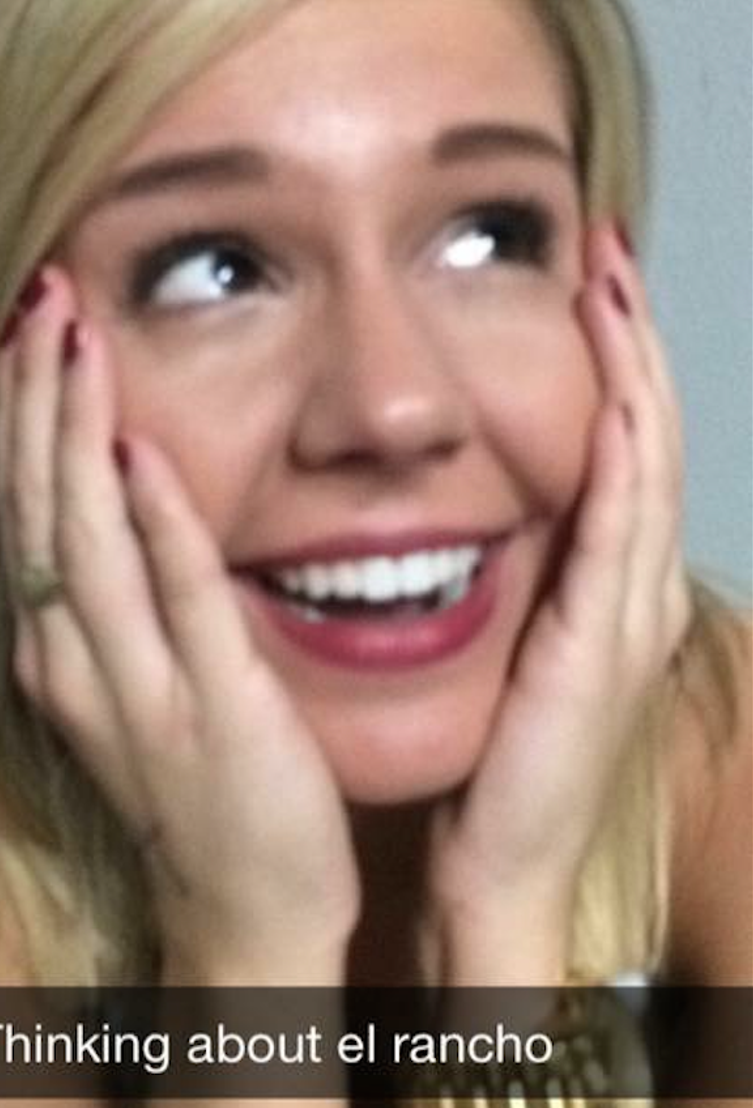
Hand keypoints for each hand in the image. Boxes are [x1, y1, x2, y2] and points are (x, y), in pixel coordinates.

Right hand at [0, 265, 358, 983]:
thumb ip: (127, 600)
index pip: (26, 510)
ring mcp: (139, 687)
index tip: (29, 328)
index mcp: (63, 652)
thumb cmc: (206, 793)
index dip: (20, 415)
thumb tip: (125, 491)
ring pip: (81, 539)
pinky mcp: (213, 708)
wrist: (249, 915)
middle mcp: (78, 662)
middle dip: (34, 396)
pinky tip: (142, 452)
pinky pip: (177, 601)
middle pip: (37, 507)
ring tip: (71, 336)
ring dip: (72, 431)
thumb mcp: (141, 687)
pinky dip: (154, 523)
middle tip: (41, 297)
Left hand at [426, 223, 690, 952]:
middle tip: (607, 248)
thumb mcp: (504, 643)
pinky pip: (625, 527)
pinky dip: (626, 453)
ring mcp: (633, 613)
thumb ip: (505, 573)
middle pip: (650, 432)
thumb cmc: (491, 759)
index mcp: (608, 583)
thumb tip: (456, 503)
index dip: (613, 361)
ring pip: (650, 460)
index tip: (585, 279)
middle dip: (631, 338)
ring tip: (612, 282)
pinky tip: (617, 394)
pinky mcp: (606, 643)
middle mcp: (636, 587)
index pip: (622, 445)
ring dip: (634, 367)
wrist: (500, 858)